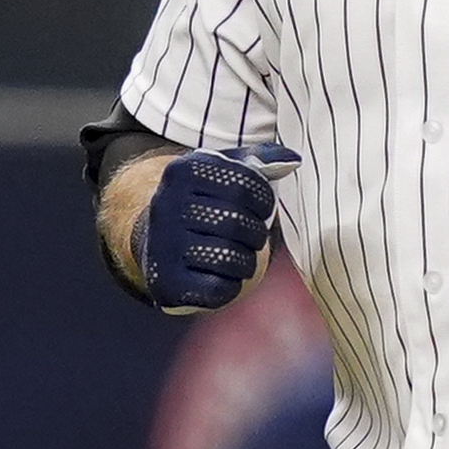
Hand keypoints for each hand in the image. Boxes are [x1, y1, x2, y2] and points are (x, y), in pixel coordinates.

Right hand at [128, 142, 293, 312]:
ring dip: (246, 261)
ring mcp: (163, 245)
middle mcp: (166, 205)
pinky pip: (218, 288)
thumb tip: (293, 159)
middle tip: (253, 236)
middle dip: (256, 233)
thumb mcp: (223, 172)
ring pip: (229, 258)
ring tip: (240, 256)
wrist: (156, 241)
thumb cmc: (202, 204)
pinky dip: (231, 285)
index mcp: (182, 172)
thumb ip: (259, 160)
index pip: (243, 183)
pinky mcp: (167, 282)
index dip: (264, 199)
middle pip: (236, 222)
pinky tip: (223, 275)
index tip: (262, 207)